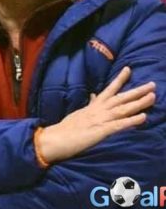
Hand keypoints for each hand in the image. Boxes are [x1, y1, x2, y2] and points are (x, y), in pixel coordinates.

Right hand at [37, 66, 154, 163]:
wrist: (55, 139)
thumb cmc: (65, 129)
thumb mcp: (78, 114)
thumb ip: (88, 105)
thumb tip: (93, 96)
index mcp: (92, 107)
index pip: (108, 90)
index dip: (119, 80)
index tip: (128, 69)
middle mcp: (98, 110)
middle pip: (120, 98)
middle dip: (137, 91)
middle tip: (152, 84)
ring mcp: (100, 120)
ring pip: (122, 109)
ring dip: (139, 103)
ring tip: (153, 97)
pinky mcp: (100, 132)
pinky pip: (119, 125)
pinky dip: (131, 120)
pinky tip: (143, 117)